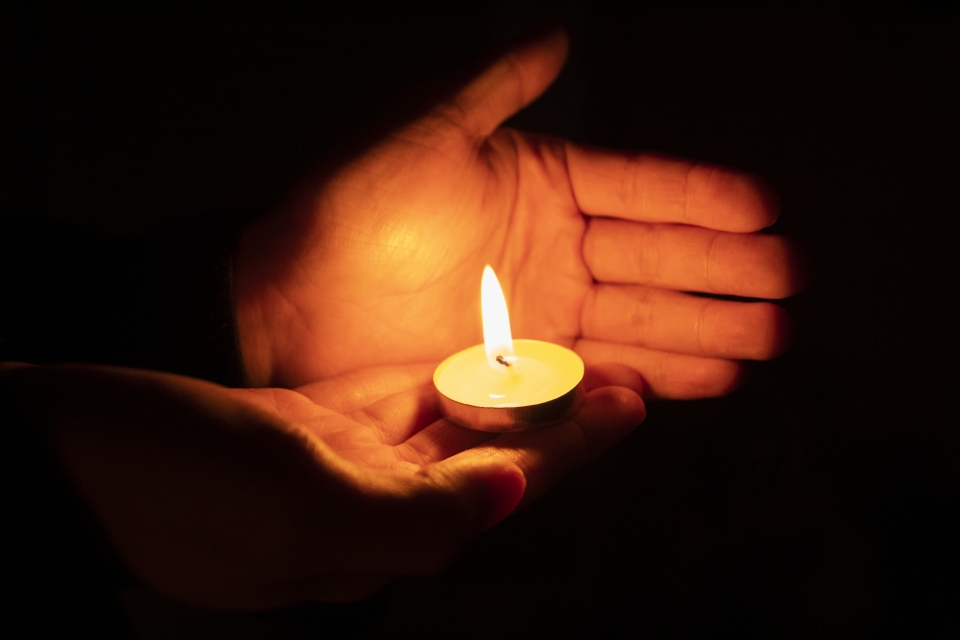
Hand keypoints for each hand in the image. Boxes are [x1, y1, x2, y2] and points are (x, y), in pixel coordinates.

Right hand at [1, 361, 642, 608]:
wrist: (66, 458)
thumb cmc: (171, 491)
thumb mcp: (298, 514)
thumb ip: (417, 516)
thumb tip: (508, 498)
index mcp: (378, 537)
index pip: (500, 491)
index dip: (568, 448)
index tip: (630, 402)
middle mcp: (371, 506)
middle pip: (486, 458)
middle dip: (551, 418)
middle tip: (615, 370)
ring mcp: (340, 466)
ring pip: (446, 426)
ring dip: (504, 394)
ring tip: (561, 355)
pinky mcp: (308, 428)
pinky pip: (396, 400)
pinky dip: (441, 379)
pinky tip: (479, 356)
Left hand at [236, 28, 804, 393]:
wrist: (288, 303)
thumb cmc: (349, 209)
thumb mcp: (423, 130)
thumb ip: (493, 86)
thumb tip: (556, 34)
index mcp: (540, 182)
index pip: (641, 188)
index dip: (703, 199)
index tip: (766, 206)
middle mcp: (554, 249)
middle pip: (657, 260)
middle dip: (724, 273)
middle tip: (789, 282)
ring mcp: (544, 315)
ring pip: (643, 320)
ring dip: (707, 330)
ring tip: (769, 340)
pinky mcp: (524, 373)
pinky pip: (602, 372)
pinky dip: (655, 377)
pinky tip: (707, 381)